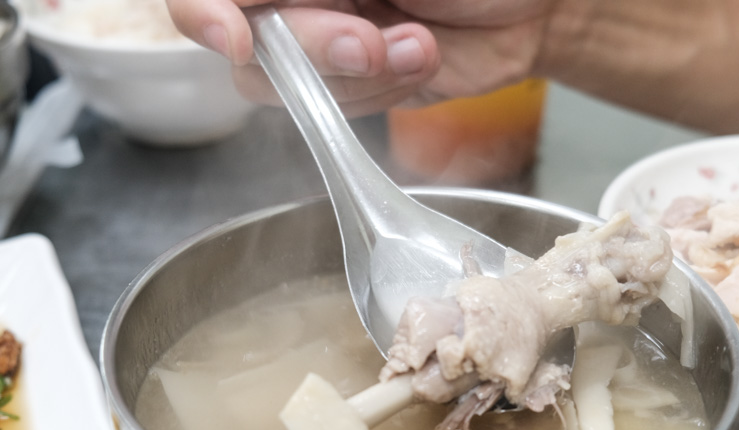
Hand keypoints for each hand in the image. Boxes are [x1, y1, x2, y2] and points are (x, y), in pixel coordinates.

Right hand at [165, 0, 552, 116]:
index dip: (201, 11)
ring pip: (285, 85)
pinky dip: (382, 90)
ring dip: (354, 75)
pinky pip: (337, 109)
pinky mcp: (355, 81)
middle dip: (313, 47)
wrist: (537, 2)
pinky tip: (422, 57)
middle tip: (371, 40)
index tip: (233, 36)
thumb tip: (246, 2)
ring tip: (417, 43)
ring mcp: (321, 37)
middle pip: (246, 39)